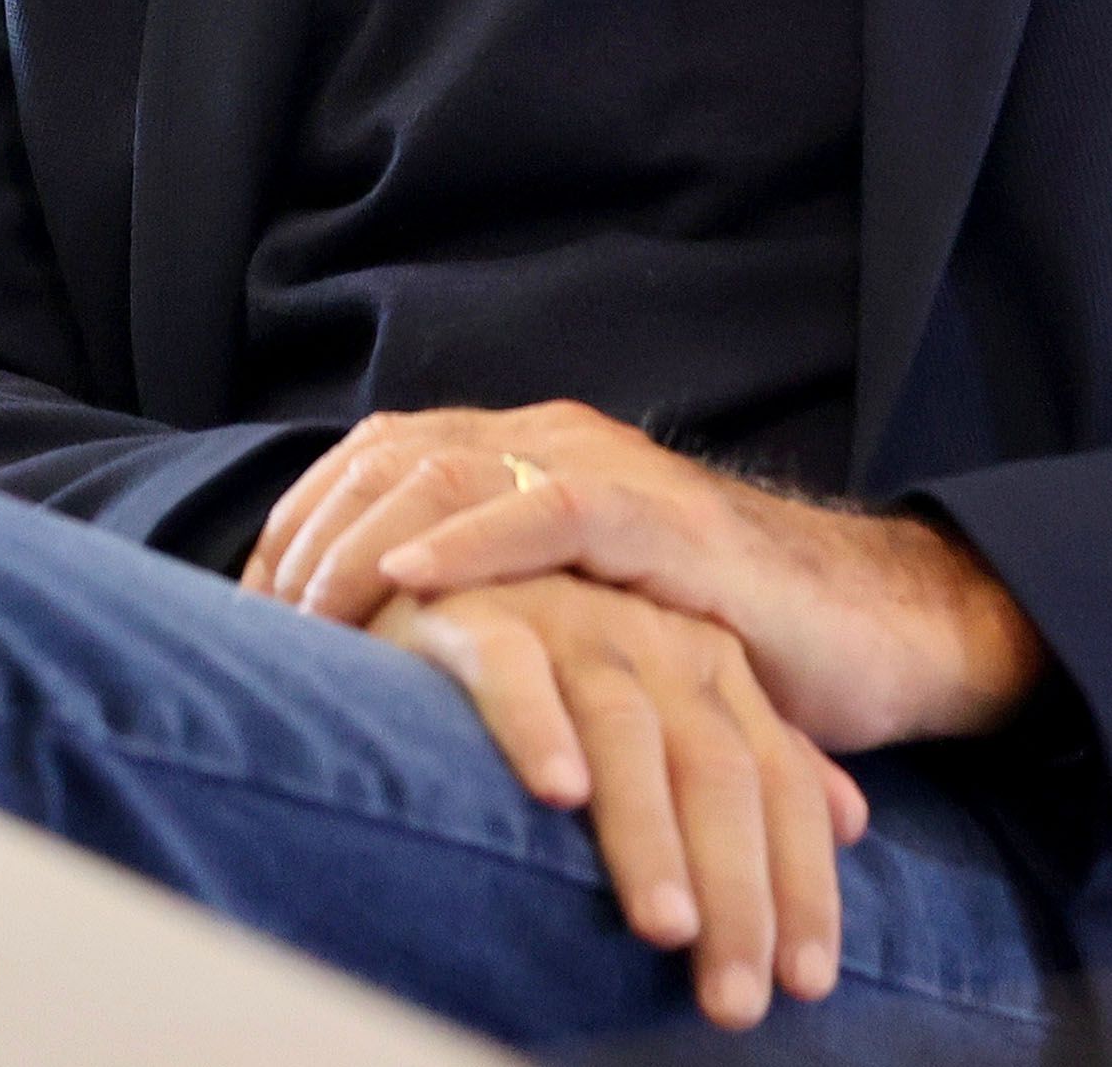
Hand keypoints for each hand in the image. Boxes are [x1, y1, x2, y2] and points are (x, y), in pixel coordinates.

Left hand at [248, 401, 1043, 748]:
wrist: (866, 631)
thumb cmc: (709, 638)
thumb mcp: (571, 616)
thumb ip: (487, 611)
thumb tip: (365, 669)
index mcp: (522, 457)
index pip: (374, 461)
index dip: (298, 525)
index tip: (245, 608)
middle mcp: (553, 443)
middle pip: (387, 458)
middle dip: (307, 539)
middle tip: (260, 626)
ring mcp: (609, 471)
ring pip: (447, 469)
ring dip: (361, 542)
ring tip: (304, 614)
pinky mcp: (667, 522)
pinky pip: (552, 511)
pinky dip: (470, 538)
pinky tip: (411, 574)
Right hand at [378, 571, 868, 1031]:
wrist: (442, 558)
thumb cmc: (561, 659)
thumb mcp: (675, 699)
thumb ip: (755, 754)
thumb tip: (852, 822)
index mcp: (709, 662)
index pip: (775, 782)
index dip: (799, 882)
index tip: (806, 984)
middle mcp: (652, 635)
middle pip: (714, 766)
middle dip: (735, 888)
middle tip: (736, 996)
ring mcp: (568, 616)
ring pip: (625, 727)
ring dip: (648, 831)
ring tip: (666, 925)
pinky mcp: (477, 608)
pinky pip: (512, 667)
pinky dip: (536, 726)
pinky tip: (558, 793)